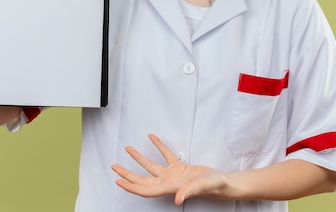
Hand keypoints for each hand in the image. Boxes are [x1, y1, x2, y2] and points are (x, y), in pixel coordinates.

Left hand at [111, 134, 227, 204]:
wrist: (221, 182)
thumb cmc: (213, 186)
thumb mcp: (201, 187)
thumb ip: (189, 191)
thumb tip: (177, 199)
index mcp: (169, 187)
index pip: (145, 189)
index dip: (131, 186)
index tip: (118, 181)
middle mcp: (167, 182)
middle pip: (142, 179)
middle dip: (127, 174)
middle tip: (114, 168)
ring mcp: (172, 175)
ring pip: (150, 166)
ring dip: (138, 158)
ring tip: (128, 149)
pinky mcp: (179, 167)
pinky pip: (165, 155)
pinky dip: (158, 146)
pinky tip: (152, 138)